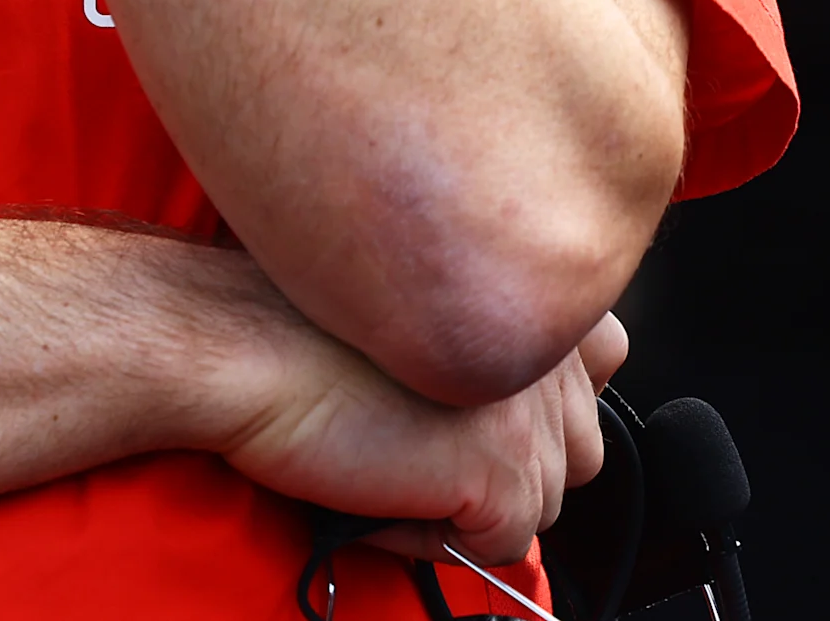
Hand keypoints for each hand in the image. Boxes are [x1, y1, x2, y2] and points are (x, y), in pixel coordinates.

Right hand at [207, 269, 621, 568]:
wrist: (230, 344)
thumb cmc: (283, 320)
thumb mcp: (397, 300)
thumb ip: (473, 326)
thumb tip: (496, 412)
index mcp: (525, 284)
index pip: (599, 357)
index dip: (533, 396)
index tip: (474, 401)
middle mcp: (546, 344)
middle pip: (575, 447)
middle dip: (505, 460)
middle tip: (417, 440)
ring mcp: (533, 412)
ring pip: (540, 504)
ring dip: (468, 500)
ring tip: (389, 462)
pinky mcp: (503, 474)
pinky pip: (496, 545)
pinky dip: (432, 535)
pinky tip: (376, 490)